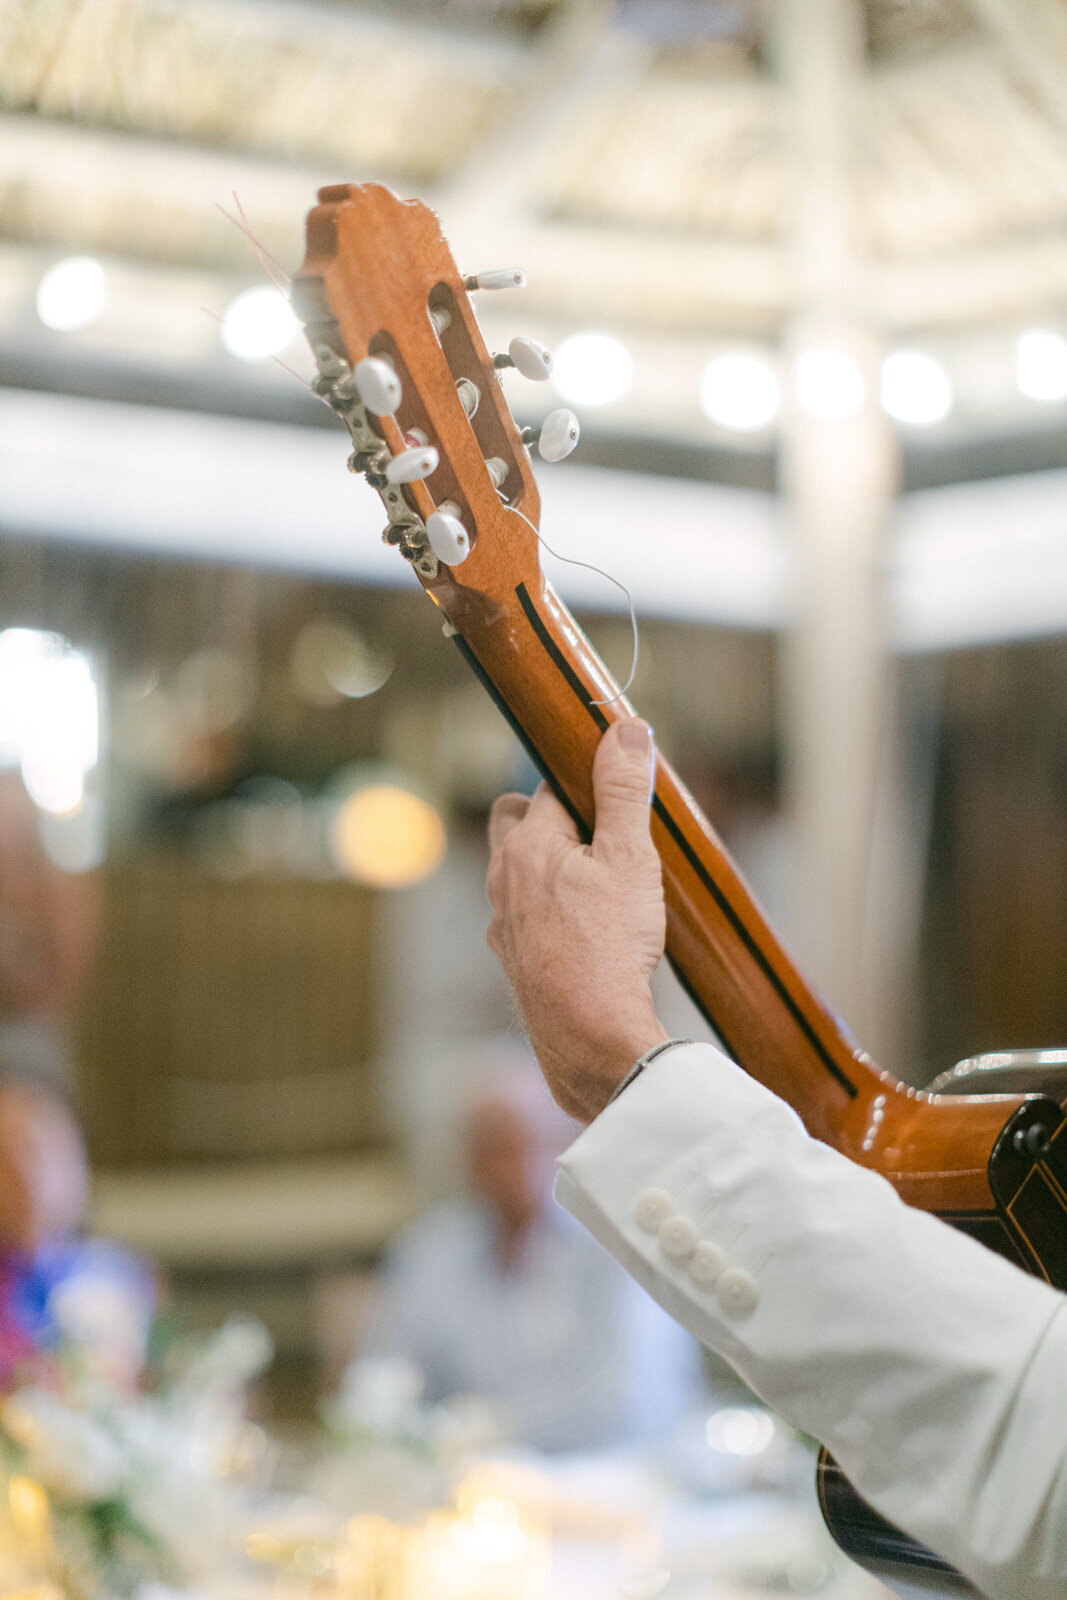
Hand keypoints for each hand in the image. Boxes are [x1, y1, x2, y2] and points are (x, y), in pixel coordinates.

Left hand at [487, 719, 668, 1121]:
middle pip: (516, 821)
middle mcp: (503, 879)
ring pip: (518, 872)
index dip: (585, 788)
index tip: (615, 797)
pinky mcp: (515, 959)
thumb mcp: (630, 858)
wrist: (589, 1036)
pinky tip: (587, 932)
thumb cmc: (609, 946)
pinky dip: (550, 911)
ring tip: (600, 886)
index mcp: (526, 845)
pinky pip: (526, 916)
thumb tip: (626, 729)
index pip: (551, 788)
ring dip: (552, 867)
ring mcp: (504, 922)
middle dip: (552, 818)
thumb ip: (624, 791)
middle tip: (602, 838)